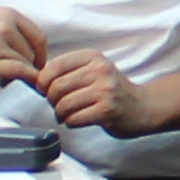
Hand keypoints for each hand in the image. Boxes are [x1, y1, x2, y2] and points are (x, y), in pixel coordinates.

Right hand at [0, 6, 52, 80]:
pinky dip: (18, 80)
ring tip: (2, 78)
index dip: (41, 55)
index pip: (39, 38)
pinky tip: (4, 82)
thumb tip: (36, 55)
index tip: (37, 65)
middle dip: (28, 67)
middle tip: (14, 75)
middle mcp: (5, 26)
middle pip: (32, 54)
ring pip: (24, 64)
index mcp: (8, 14)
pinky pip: (17, 72)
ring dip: (19, 75)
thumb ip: (13, 32)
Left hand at [34, 49, 150, 134]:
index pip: (54, 66)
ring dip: (60, 114)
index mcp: (93, 57)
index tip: (46, 90)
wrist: (142, 107)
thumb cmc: (112, 91)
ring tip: (67, 114)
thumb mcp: (94, 70)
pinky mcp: (107, 110)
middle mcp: (100, 70)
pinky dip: (70, 122)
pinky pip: (74, 119)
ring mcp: (105, 90)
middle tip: (58, 105)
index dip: (43, 82)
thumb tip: (37, 81)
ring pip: (64, 104)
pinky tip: (78, 120)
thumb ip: (68, 71)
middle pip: (57, 87)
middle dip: (52, 100)